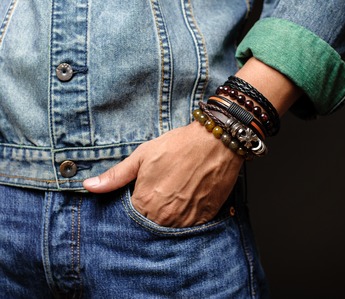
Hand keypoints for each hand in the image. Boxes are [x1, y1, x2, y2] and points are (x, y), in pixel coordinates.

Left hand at [83, 122, 243, 226]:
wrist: (216, 142)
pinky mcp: (205, 217)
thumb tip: (88, 186)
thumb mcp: (142, 156)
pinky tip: (187, 203)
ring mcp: (187, 219)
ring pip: (171, 230)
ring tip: (173, 200)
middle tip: (158, 198)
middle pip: (151, 227)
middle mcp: (165, 216)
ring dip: (169, 220)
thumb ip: (115, 176)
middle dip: (151, 216)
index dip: (134, 210)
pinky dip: (187, 220)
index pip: (131, 220)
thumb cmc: (178, 146)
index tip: (140, 199)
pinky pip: (191, 229)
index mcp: (146, 202)